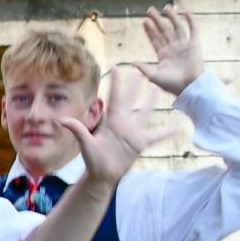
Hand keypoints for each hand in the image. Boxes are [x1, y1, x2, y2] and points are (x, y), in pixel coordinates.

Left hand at [61, 66, 172, 185]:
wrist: (102, 175)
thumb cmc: (93, 159)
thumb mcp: (85, 143)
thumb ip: (77, 130)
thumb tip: (60, 120)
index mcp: (112, 120)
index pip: (115, 96)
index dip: (116, 82)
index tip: (116, 66)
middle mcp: (124, 123)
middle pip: (131, 100)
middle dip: (135, 86)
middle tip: (140, 71)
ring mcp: (134, 132)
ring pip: (146, 113)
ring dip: (151, 101)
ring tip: (157, 88)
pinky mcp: (141, 143)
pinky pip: (158, 136)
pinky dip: (168, 132)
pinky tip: (179, 127)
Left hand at [137, 5, 203, 96]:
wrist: (189, 87)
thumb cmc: (172, 85)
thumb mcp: (153, 76)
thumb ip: (143, 68)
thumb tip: (132, 62)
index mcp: (163, 56)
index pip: (155, 39)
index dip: (150, 30)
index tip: (144, 21)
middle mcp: (173, 49)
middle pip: (164, 31)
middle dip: (157, 20)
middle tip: (150, 9)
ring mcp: (184, 46)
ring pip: (176, 28)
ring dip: (171, 17)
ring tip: (165, 7)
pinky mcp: (195, 45)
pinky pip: (193, 30)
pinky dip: (190, 21)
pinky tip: (186, 11)